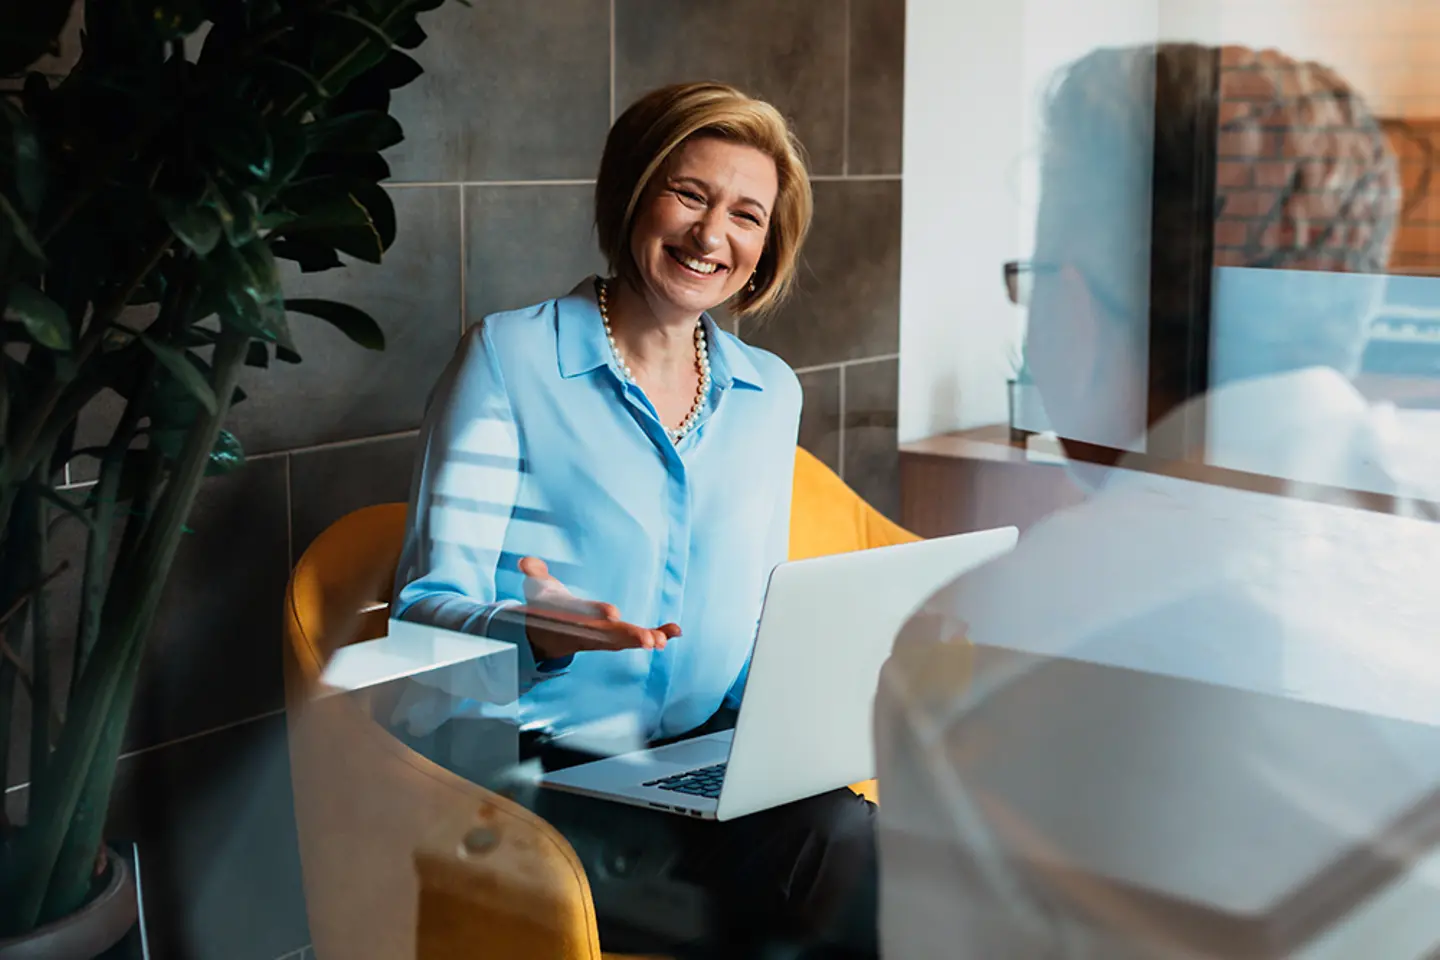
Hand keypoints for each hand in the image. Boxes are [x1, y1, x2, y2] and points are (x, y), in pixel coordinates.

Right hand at [512, 557, 680, 660]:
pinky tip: (677, 631)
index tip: (613, 614)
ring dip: (647, 639)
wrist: (549, 634)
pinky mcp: (617, 637)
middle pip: (611, 635)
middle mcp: (590, 630)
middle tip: (650, 640)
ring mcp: (605, 637)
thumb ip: (534, 573)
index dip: (598, 613)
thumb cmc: (547, 605)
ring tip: (664, 639)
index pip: (585, 616)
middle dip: (629, 636)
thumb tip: (525, 562)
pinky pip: (639, 638)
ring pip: (627, 640)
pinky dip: (659, 634)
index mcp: (573, 618)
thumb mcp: (536, 588)